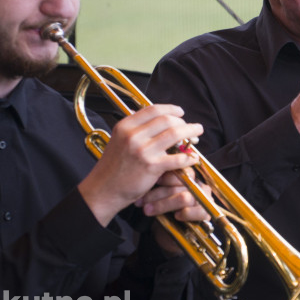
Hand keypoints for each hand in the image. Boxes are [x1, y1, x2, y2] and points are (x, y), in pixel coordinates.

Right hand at [78, 104, 203, 226]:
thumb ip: (135, 129)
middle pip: (167, 120)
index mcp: (125, 126)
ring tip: (197, 136)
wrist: (103, 190)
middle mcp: (133, 136)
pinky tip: (193, 158)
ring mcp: (143, 151)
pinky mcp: (151, 166)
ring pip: (175, 134)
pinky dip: (189, 157)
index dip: (171, 109)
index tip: (181, 112)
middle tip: (192, 128)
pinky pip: (177, 158)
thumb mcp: (118, 141)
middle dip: (184, 122)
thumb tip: (156, 119)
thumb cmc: (113, 167)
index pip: (153, 110)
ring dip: (191, 133)